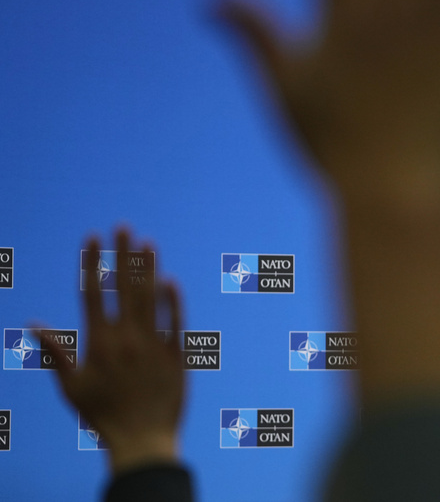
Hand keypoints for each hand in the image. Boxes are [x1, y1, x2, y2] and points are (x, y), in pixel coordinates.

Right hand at [36, 229, 183, 472]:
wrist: (141, 439)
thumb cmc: (101, 415)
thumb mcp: (71, 387)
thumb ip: (56, 352)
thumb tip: (34, 324)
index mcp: (99, 342)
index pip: (93, 292)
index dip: (93, 262)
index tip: (92, 238)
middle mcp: (128, 337)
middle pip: (125, 287)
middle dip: (122, 254)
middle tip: (123, 227)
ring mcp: (154, 343)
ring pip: (151, 298)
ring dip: (149, 269)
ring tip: (147, 243)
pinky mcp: (177, 354)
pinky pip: (176, 321)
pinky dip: (173, 300)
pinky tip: (169, 280)